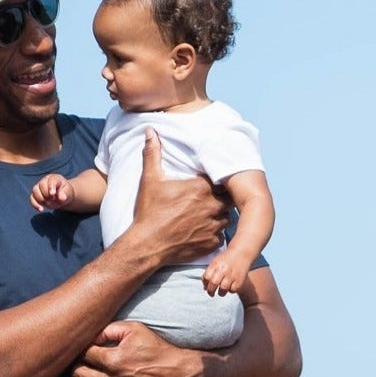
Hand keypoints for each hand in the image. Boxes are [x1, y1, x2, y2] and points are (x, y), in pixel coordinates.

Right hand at [30, 173, 74, 212]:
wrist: (62, 196)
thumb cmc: (65, 192)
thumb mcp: (68, 192)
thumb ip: (65, 194)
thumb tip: (61, 197)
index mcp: (54, 178)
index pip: (51, 180)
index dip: (51, 187)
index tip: (53, 194)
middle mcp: (45, 181)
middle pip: (41, 186)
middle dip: (47, 195)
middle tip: (54, 199)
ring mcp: (39, 187)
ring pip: (35, 192)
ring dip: (42, 200)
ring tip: (49, 203)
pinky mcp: (35, 195)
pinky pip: (32, 198)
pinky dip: (35, 204)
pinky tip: (41, 209)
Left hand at [71, 320, 195, 376]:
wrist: (177, 376)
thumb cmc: (157, 350)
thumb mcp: (135, 330)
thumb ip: (110, 329)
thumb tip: (90, 335)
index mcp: (113, 360)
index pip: (83, 354)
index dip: (83, 350)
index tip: (89, 351)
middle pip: (78, 374)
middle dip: (78, 367)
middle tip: (85, 365)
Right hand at [127, 131, 227, 268]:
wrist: (146, 246)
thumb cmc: (149, 213)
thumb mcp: (150, 180)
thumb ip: (153, 153)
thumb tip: (150, 131)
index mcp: (201, 188)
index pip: (221, 179)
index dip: (218, 180)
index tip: (212, 182)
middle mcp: (211, 206)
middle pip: (228, 197)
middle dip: (222, 197)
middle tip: (211, 198)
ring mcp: (213, 226)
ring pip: (227, 217)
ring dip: (221, 215)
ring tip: (209, 215)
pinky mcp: (211, 243)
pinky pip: (221, 236)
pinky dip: (216, 234)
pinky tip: (204, 231)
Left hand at [202, 251, 249, 295]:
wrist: (241, 252)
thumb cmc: (226, 259)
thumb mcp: (216, 262)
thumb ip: (209, 273)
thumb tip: (205, 288)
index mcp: (216, 264)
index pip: (206, 277)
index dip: (205, 284)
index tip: (206, 287)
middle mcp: (223, 269)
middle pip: (213, 283)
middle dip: (210, 291)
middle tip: (211, 293)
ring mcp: (232, 274)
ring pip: (223, 289)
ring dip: (221, 293)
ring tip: (221, 291)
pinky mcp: (239, 279)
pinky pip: (232, 290)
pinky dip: (230, 290)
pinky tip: (230, 286)